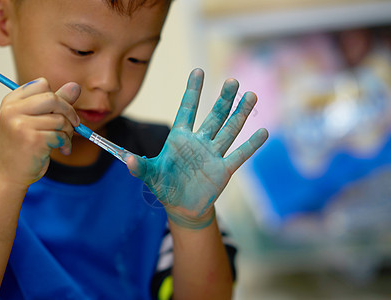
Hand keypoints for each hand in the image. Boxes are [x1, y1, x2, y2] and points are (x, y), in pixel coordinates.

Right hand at [0, 78, 79, 186]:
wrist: (11, 174)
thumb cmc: (25, 145)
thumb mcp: (37, 120)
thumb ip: (56, 102)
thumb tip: (76, 86)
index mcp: (11, 101)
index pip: (42, 84)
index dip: (57, 97)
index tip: (61, 111)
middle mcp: (13, 110)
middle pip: (53, 98)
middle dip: (69, 112)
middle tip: (73, 124)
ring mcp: (21, 125)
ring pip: (60, 119)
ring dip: (68, 132)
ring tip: (63, 141)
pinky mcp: (33, 140)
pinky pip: (61, 135)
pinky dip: (66, 143)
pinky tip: (62, 150)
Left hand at [128, 69, 267, 228]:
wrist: (182, 207)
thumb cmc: (165, 186)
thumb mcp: (151, 176)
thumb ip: (140, 167)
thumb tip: (127, 161)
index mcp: (180, 138)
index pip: (187, 109)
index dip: (192, 91)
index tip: (198, 70)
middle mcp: (199, 142)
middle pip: (214, 116)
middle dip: (223, 99)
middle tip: (232, 81)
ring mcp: (213, 154)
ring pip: (229, 130)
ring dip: (240, 114)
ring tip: (251, 95)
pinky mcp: (223, 170)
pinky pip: (239, 155)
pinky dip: (250, 145)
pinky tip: (263, 132)